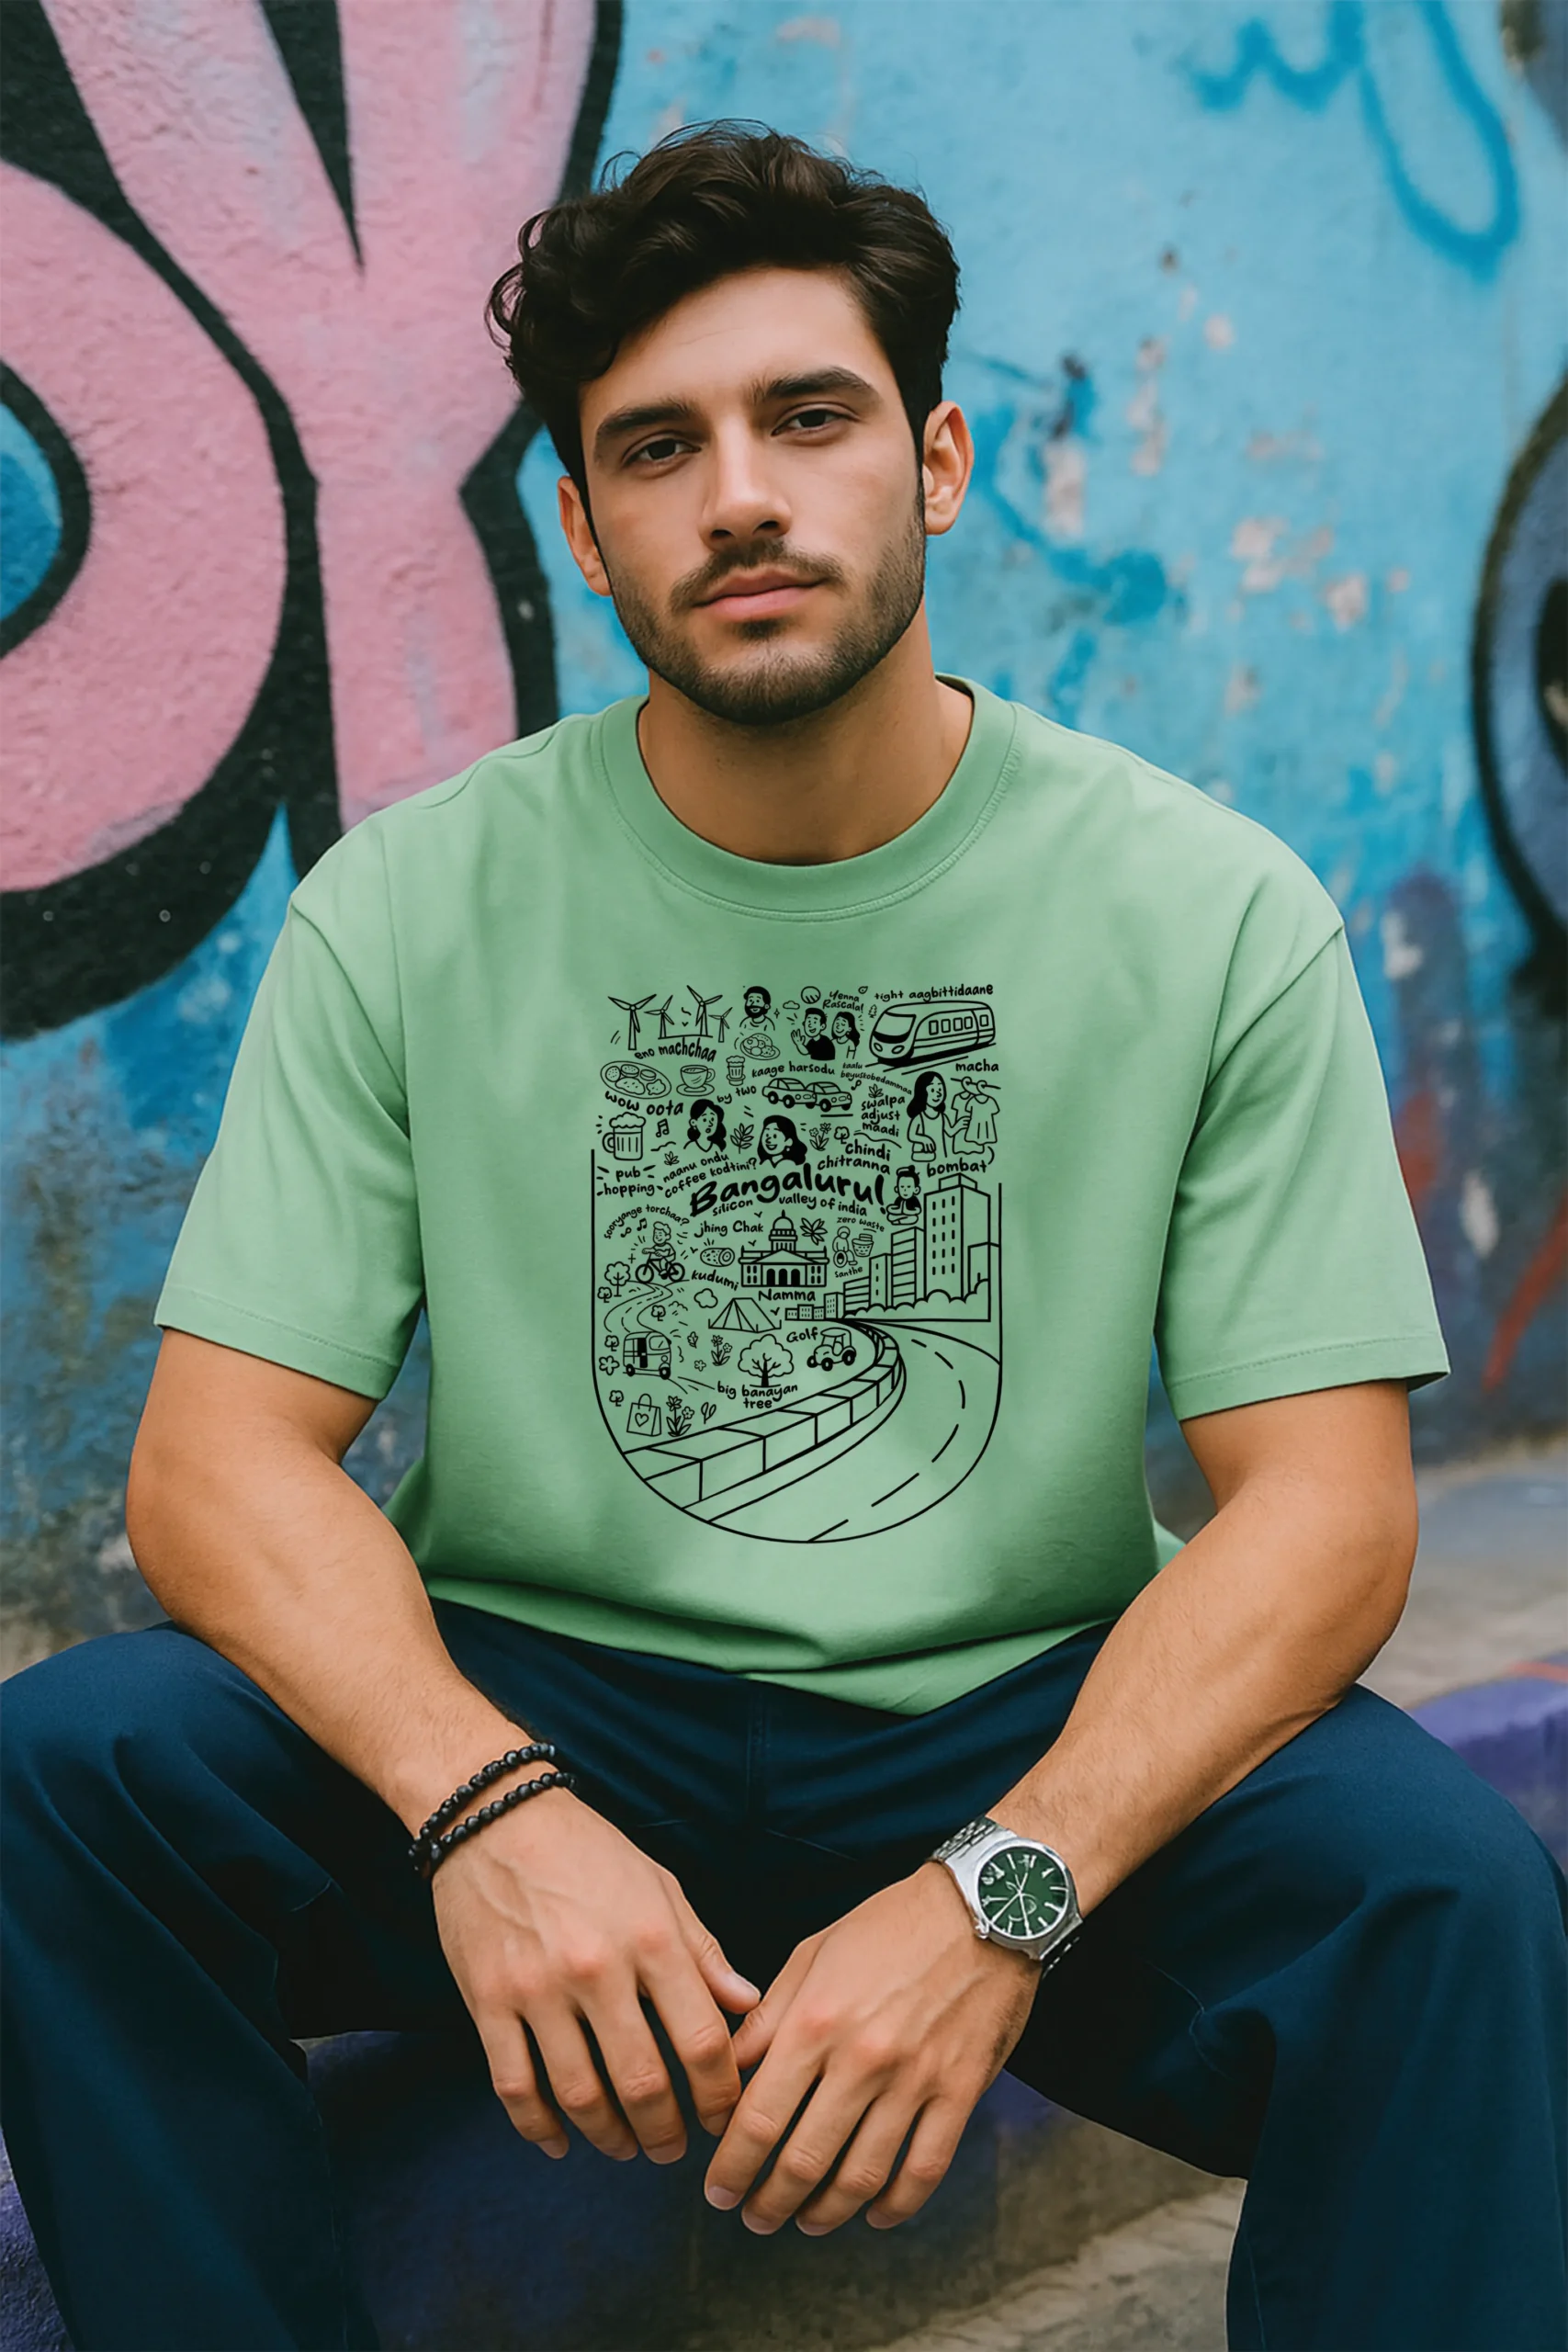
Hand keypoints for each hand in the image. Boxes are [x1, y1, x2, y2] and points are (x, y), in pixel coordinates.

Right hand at [433, 1787, 759, 2164]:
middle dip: (666, 2131)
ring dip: (609, 2137)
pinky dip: (538, 2127)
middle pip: (643, 2083)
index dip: (719, 2094)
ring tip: (625, 2147)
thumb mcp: (659, 1887)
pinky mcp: (487, 2001)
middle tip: (673, 2150)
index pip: (702, 2040)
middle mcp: (598, 1969)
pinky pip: (514, 2086)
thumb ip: (703, 1951)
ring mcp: (538, 1989)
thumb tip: (747, 2004)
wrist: (493, 1817)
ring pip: (579, 2096)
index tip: (723, 2116)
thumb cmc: (587, 1851)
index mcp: (651, 1939)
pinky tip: (559, 2141)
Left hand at [704, 1863, 1038, 2234]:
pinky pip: (925, 2170)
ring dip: (826, 2212)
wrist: (983, 1907)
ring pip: (861, 2176)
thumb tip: (730, 2068)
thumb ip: (769, 2015)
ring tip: (806, 2221)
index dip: (731, 2167)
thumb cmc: (890, 1925)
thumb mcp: (814, 1952)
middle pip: (803, 2160)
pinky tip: (876, 2214)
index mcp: (815, 2021)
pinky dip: (896, 2205)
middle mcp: (860, 2059)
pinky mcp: (959, 2092)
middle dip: (770, 2201)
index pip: (758, 2118)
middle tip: (754, 2216)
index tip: (718, 2191)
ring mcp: (914, 2080)